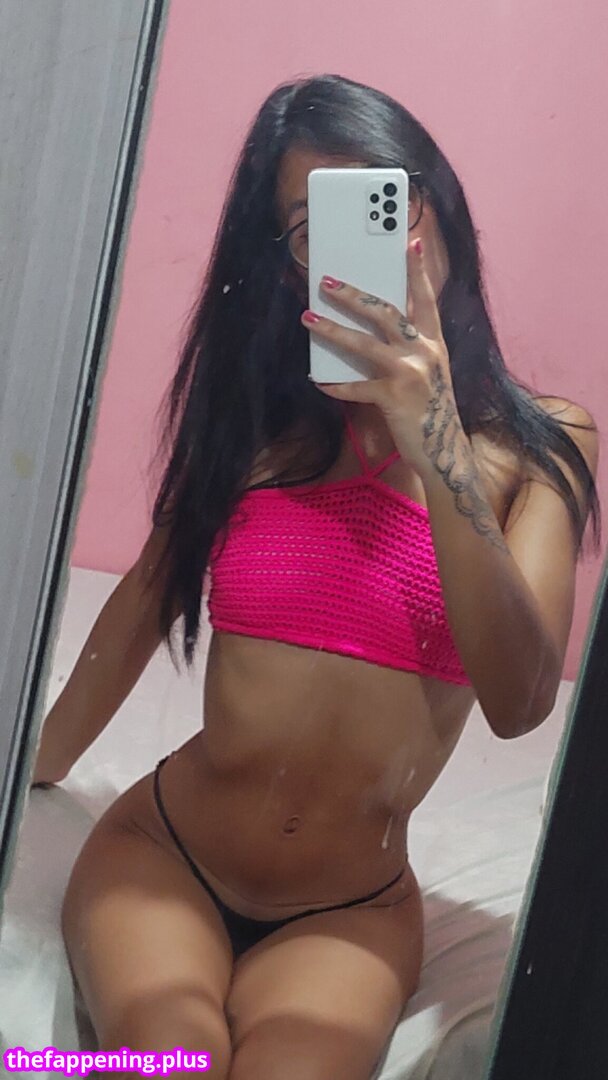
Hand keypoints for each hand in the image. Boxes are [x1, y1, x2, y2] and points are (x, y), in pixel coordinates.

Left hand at [302, 239, 460, 476]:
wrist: (444, 451)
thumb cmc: (430, 411)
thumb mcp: (428, 372)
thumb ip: (408, 349)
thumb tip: (369, 329)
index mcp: (434, 342)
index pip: (425, 299)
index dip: (418, 271)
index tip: (410, 242)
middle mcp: (425, 352)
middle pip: (385, 312)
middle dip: (353, 294)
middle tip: (327, 281)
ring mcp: (411, 373)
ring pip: (365, 343)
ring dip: (333, 329)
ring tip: (308, 318)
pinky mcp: (395, 398)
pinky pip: (357, 387)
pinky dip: (336, 386)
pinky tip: (320, 383)